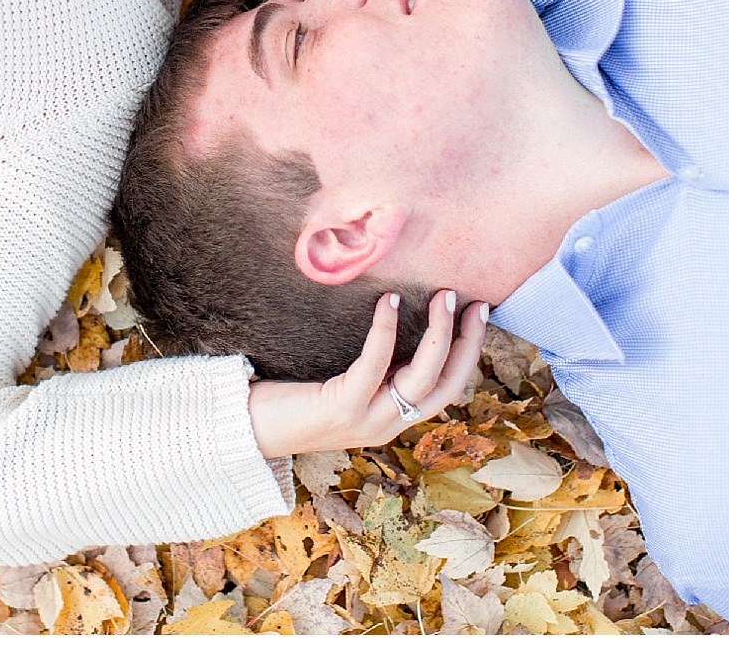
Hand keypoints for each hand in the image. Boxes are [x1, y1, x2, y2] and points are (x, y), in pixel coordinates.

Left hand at [246, 289, 487, 458]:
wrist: (250, 431)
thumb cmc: (293, 400)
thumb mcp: (347, 387)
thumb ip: (376, 369)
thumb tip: (399, 319)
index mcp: (393, 419)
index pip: (447, 389)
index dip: (468, 354)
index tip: (478, 315)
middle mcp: (388, 426)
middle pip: (446, 386)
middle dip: (467, 345)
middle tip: (475, 304)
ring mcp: (368, 422)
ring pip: (421, 379)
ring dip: (439, 336)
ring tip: (443, 298)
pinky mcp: (343, 409)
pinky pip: (374, 365)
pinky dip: (385, 331)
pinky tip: (388, 302)